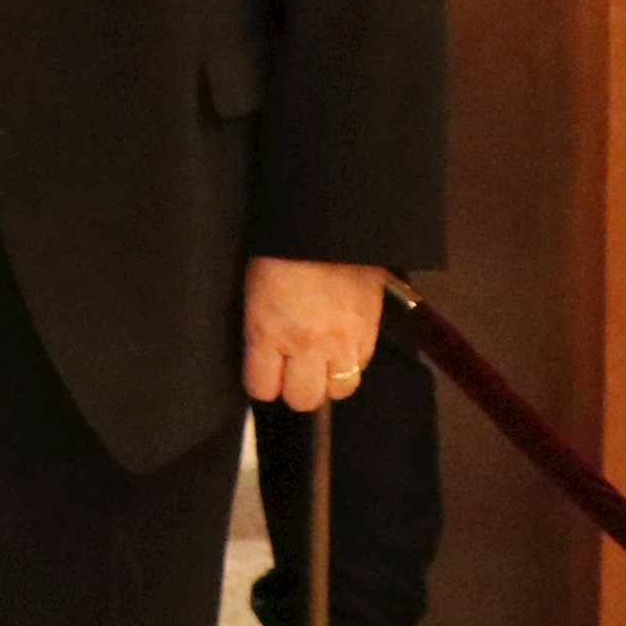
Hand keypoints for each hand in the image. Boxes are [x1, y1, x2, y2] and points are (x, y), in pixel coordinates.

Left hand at [244, 257, 391, 412]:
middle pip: (303, 399)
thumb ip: (261, 329)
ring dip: (328, 379)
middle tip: (294, 372)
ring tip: (321, 360)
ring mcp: (341, 341)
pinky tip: (341, 343)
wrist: (330, 225)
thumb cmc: (283, 250)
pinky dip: (352, 360)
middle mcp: (304, 344)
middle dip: (296, 389)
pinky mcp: (369, 332)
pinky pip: (362, 366)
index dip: (262, 383)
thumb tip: (263, 354)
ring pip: (338, 390)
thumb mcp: (256, 290)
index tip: (264, 375)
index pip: (262, 387)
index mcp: (267, 331)